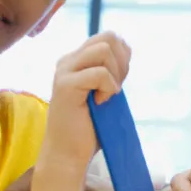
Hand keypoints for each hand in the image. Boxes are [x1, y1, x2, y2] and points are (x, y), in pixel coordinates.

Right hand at [40, 31, 130, 169]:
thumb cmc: (90, 126)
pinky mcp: (65, 85)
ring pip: (104, 50)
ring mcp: (64, 71)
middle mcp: (68, 61)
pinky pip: (100, 73)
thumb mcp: (106, 91)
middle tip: (113, 89)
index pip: (108, 37)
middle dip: (121, 63)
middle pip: (108, 37)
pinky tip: (99, 103)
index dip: (123, 57)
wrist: (69, 153)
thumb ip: (112, 69)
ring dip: (114, 75)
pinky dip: (108, 88)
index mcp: (76, 60)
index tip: (118, 82)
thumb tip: (126, 48)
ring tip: (105, 96)